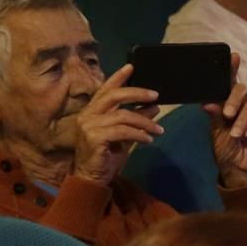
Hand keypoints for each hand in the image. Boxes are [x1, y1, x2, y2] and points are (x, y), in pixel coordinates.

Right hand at [70, 65, 163, 183]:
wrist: (92, 178)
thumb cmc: (106, 157)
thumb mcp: (126, 136)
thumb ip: (137, 120)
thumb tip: (155, 107)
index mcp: (92, 111)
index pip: (105, 90)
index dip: (118, 77)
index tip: (132, 67)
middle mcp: (88, 115)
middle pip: (114, 96)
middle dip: (137, 93)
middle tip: (155, 95)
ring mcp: (89, 126)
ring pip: (123, 115)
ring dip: (145, 122)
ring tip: (158, 130)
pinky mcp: (94, 138)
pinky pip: (123, 131)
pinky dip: (139, 134)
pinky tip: (148, 139)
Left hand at [206, 58, 246, 185]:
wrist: (238, 167)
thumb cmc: (226, 148)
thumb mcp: (216, 130)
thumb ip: (214, 114)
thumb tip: (208, 102)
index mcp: (229, 104)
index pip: (230, 83)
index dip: (231, 69)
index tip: (233, 56)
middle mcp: (244, 106)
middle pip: (241, 90)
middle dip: (234, 100)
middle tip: (226, 114)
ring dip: (241, 122)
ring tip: (236, 135)